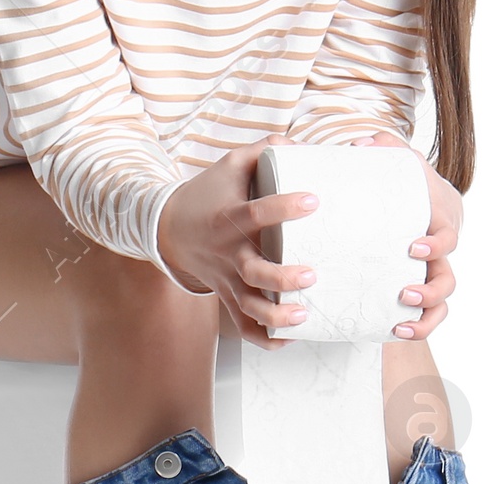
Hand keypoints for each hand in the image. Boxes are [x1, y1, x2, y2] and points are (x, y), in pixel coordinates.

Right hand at [155, 136, 322, 347]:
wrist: (169, 229)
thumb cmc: (207, 194)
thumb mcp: (229, 165)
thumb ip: (262, 151)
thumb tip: (297, 145)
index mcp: (229, 219)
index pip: (256, 213)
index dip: (284, 207)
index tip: (313, 199)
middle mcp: (228, 254)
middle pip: (253, 273)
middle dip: (282, 278)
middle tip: (311, 274)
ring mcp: (227, 279)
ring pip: (249, 307)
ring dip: (275, 316)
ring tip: (303, 316)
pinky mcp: (227, 296)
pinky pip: (244, 326)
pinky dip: (264, 338)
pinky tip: (290, 338)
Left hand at [347, 131, 461, 339]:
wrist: (408, 202)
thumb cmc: (398, 183)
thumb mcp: (393, 162)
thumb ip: (380, 148)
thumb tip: (360, 144)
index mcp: (435, 221)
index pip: (447, 235)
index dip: (436, 245)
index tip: (413, 248)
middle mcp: (437, 251)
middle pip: (448, 276)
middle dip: (431, 288)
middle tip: (405, 292)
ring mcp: (430, 272)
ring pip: (442, 302)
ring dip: (427, 313)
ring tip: (402, 320)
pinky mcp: (417, 287)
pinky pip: (429, 315)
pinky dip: (420, 326)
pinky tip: (397, 331)